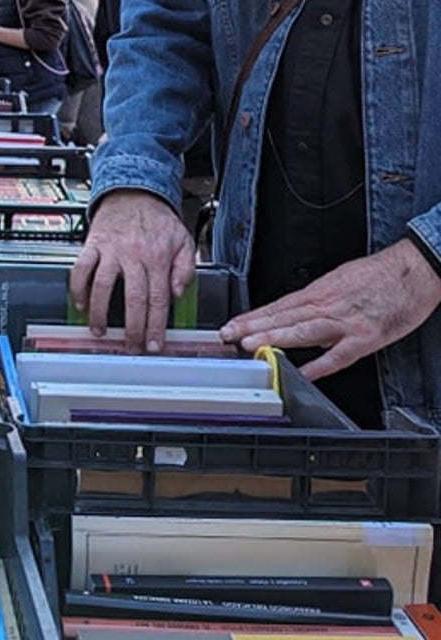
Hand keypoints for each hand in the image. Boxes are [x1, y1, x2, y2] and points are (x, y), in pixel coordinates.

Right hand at [69, 190, 196, 352]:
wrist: (133, 192)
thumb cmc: (157, 219)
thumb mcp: (183, 240)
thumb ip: (185, 268)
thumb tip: (178, 293)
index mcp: (157, 258)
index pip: (159, 299)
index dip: (156, 326)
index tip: (154, 344)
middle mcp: (134, 256)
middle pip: (133, 299)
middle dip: (132, 328)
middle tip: (131, 346)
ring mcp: (111, 251)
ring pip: (103, 286)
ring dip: (100, 312)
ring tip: (100, 331)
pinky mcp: (93, 245)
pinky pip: (81, 269)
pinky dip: (78, 288)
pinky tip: (80, 304)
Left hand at [220, 239, 440, 379]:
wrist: (415, 269)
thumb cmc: (379, 276)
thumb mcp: (339, 282)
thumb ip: (317, 302)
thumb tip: (295, 318)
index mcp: (319, 292)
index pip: (277, 306)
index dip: (252, 317)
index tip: (231, 326)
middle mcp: (327, 305)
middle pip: (283, 317)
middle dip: (252, 327)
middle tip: (227, 336)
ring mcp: (345, 322)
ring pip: (303, 331)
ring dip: (275, 338)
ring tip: (250, 345)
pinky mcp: (366, 336)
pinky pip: (339, 355)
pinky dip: (320, 365)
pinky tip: (302, 373)